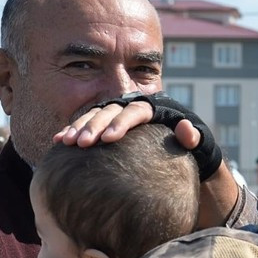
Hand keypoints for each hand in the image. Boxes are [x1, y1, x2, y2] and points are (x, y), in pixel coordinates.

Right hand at [54, 92, 221, 179]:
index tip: (109, 139)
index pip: (136, 112)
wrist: (179, 150)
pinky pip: (87, 124)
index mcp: (153, 109)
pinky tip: (59, 141)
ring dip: (79, 127)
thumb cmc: (190, 149)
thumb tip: (186, 128)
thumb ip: (194, 138)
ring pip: (95, 115)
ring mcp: (118, 114)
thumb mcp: (198, 145)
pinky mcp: (107, 124)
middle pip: (111, 111)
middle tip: (82, 144)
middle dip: (95, 126)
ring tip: (66, 142)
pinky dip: (73, 130)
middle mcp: (132, 107)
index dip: (121, 123)